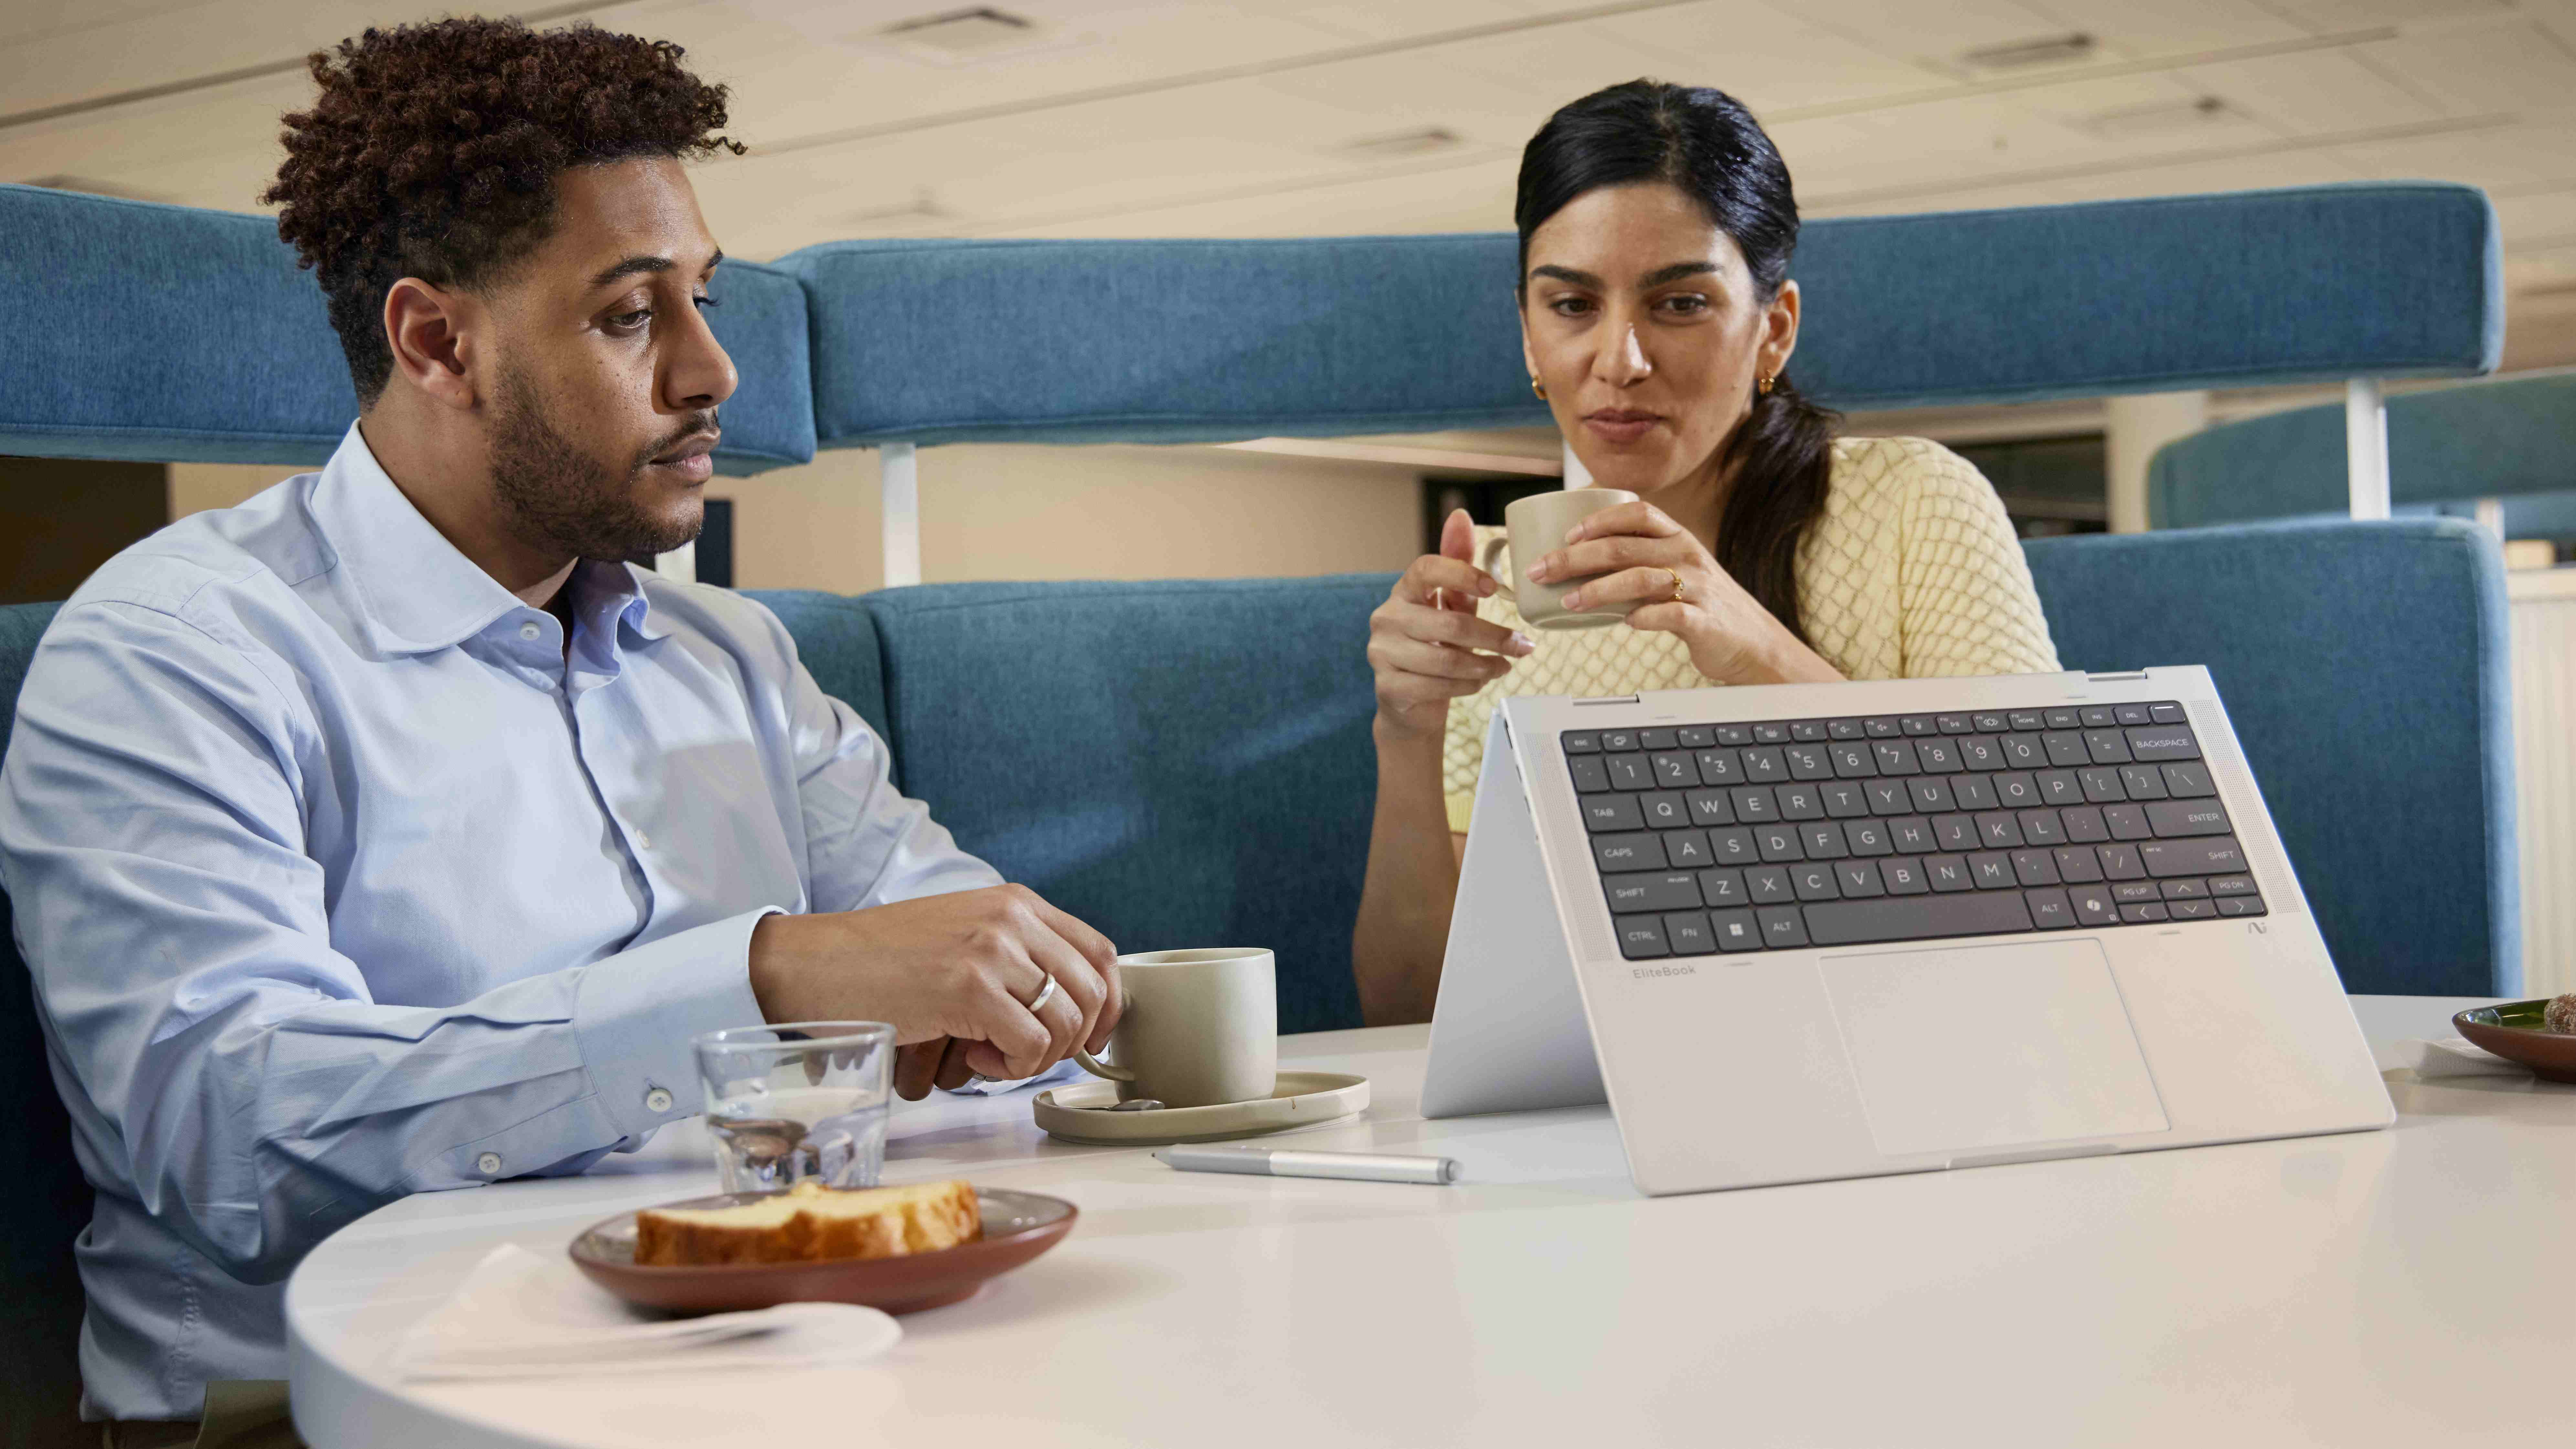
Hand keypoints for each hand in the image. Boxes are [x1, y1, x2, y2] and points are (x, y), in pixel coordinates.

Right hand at [747, 885, 1120, 1097]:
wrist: (814, 963)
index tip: (1090, 1037)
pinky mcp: (969, 988)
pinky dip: (1010, 1066)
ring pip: (1064, 1023)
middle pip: (1092, 992)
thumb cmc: (882, 960)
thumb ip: (1015, 954)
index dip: (1108, 1004)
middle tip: (1027, 1054)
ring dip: (1035, 1057)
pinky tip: (972, 1056)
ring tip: (989, 1054)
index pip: (1100, 953)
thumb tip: (1066, 1006)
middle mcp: (1012, 918)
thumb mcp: (963, 935)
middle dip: (1072, 1040)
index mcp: (1015, 902)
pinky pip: (1029, 1045)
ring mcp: (992, 950)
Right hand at [1366, 509, 1533, 739]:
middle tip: (1523, 645)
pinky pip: (1438, 687)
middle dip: (1494, 637)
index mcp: (1403, 591)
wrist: (1408, 701)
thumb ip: (1458, 566)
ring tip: (1505, 666)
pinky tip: (1481, 681)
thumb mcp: (1451, 605)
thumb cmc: (1434, 646)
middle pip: (1448, 623)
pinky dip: (1469, 685)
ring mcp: (1382, 653)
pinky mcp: (1389, 687)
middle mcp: (1386, 618)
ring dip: (1485, 665)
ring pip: (1446, 660)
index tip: (1493, 588)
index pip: (1426, 569)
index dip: (1461, 573)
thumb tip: (1460, 515)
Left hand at [1523, 501, 1841, 685]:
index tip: (1566, 534)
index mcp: (1679, 538)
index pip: (1637, 513)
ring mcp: (1697, 587)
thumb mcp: (1677, 571)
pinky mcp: (1704, 621)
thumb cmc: (1703, 605)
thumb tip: (1580, 564)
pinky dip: (1643, 617)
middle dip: (1575, 558)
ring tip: (1567, 602)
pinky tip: (1623, 623)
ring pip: (1640, 578)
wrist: (1753, 641)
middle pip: (1623, 547)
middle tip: (1541, 570)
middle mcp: (1688, 556)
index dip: (1599, 519)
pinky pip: (1670, 614)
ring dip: (1598, 589)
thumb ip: (1640, 562)